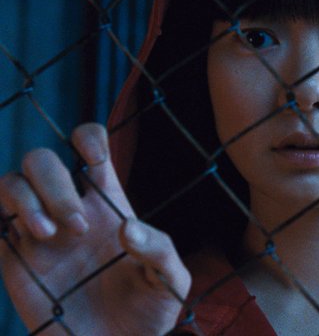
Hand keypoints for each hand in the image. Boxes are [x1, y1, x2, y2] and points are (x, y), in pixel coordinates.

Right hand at [0, 123, 191, 334]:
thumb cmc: (148, 312)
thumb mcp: (171, 281)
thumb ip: (160, 250)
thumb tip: (126, 226)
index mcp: (108, 202)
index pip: (89, 147)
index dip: (87, 138)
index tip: (93, 159)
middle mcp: (69, 209)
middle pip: (42, 161)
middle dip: (54, 184)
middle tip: (76, 228)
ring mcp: (37, 233)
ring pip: (10, 183)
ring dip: (25, 199)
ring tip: (49, 235)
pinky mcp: (13, 260)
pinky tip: (22, 238)